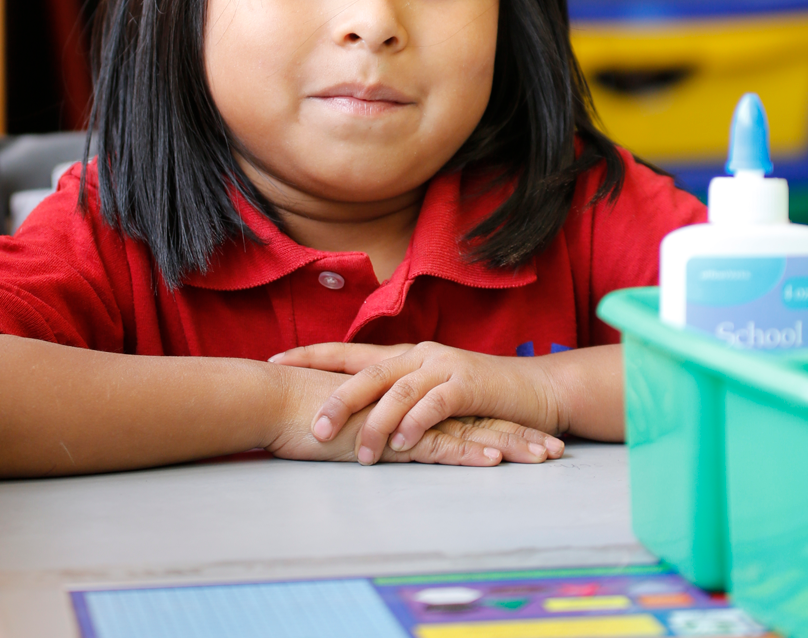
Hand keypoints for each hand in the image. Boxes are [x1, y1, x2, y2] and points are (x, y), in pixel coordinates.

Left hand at [269, 342, 564, 464]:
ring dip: (376, 422)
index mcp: (403, 356)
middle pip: (367, 371)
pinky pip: (436, 403)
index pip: (348, 353)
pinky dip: (417, 422)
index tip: (273, 361)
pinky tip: (402, 443)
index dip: (311, 355)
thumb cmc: (478, 397)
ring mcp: (443, 367)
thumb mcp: (429, 394)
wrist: (533, 390)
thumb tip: (348, 413)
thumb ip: (395, 398)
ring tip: (359, 454)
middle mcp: (418, 355)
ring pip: (398, 390)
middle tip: (311, 429)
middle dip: (336, 399)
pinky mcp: (468, 384)